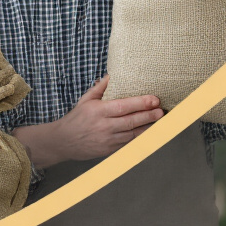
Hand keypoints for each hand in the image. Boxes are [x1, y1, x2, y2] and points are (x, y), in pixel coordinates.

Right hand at [16, 75, 162, 167]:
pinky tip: (150, 132)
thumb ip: (100, 88)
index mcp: (97, 111)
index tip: (154, 99)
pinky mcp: (110, 150)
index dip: (140, 103)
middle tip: (162, 110)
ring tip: (161, 121)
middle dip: (149, 116)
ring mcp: (107, 140)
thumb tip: (112, 75)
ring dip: (148, 127)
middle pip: (131, 121)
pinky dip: (140, 138)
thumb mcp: (85, 100)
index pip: (123, 107)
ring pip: (133, 134)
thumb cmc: (76, 119)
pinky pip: (129, 143)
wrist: (63, 142)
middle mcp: (103, 126)